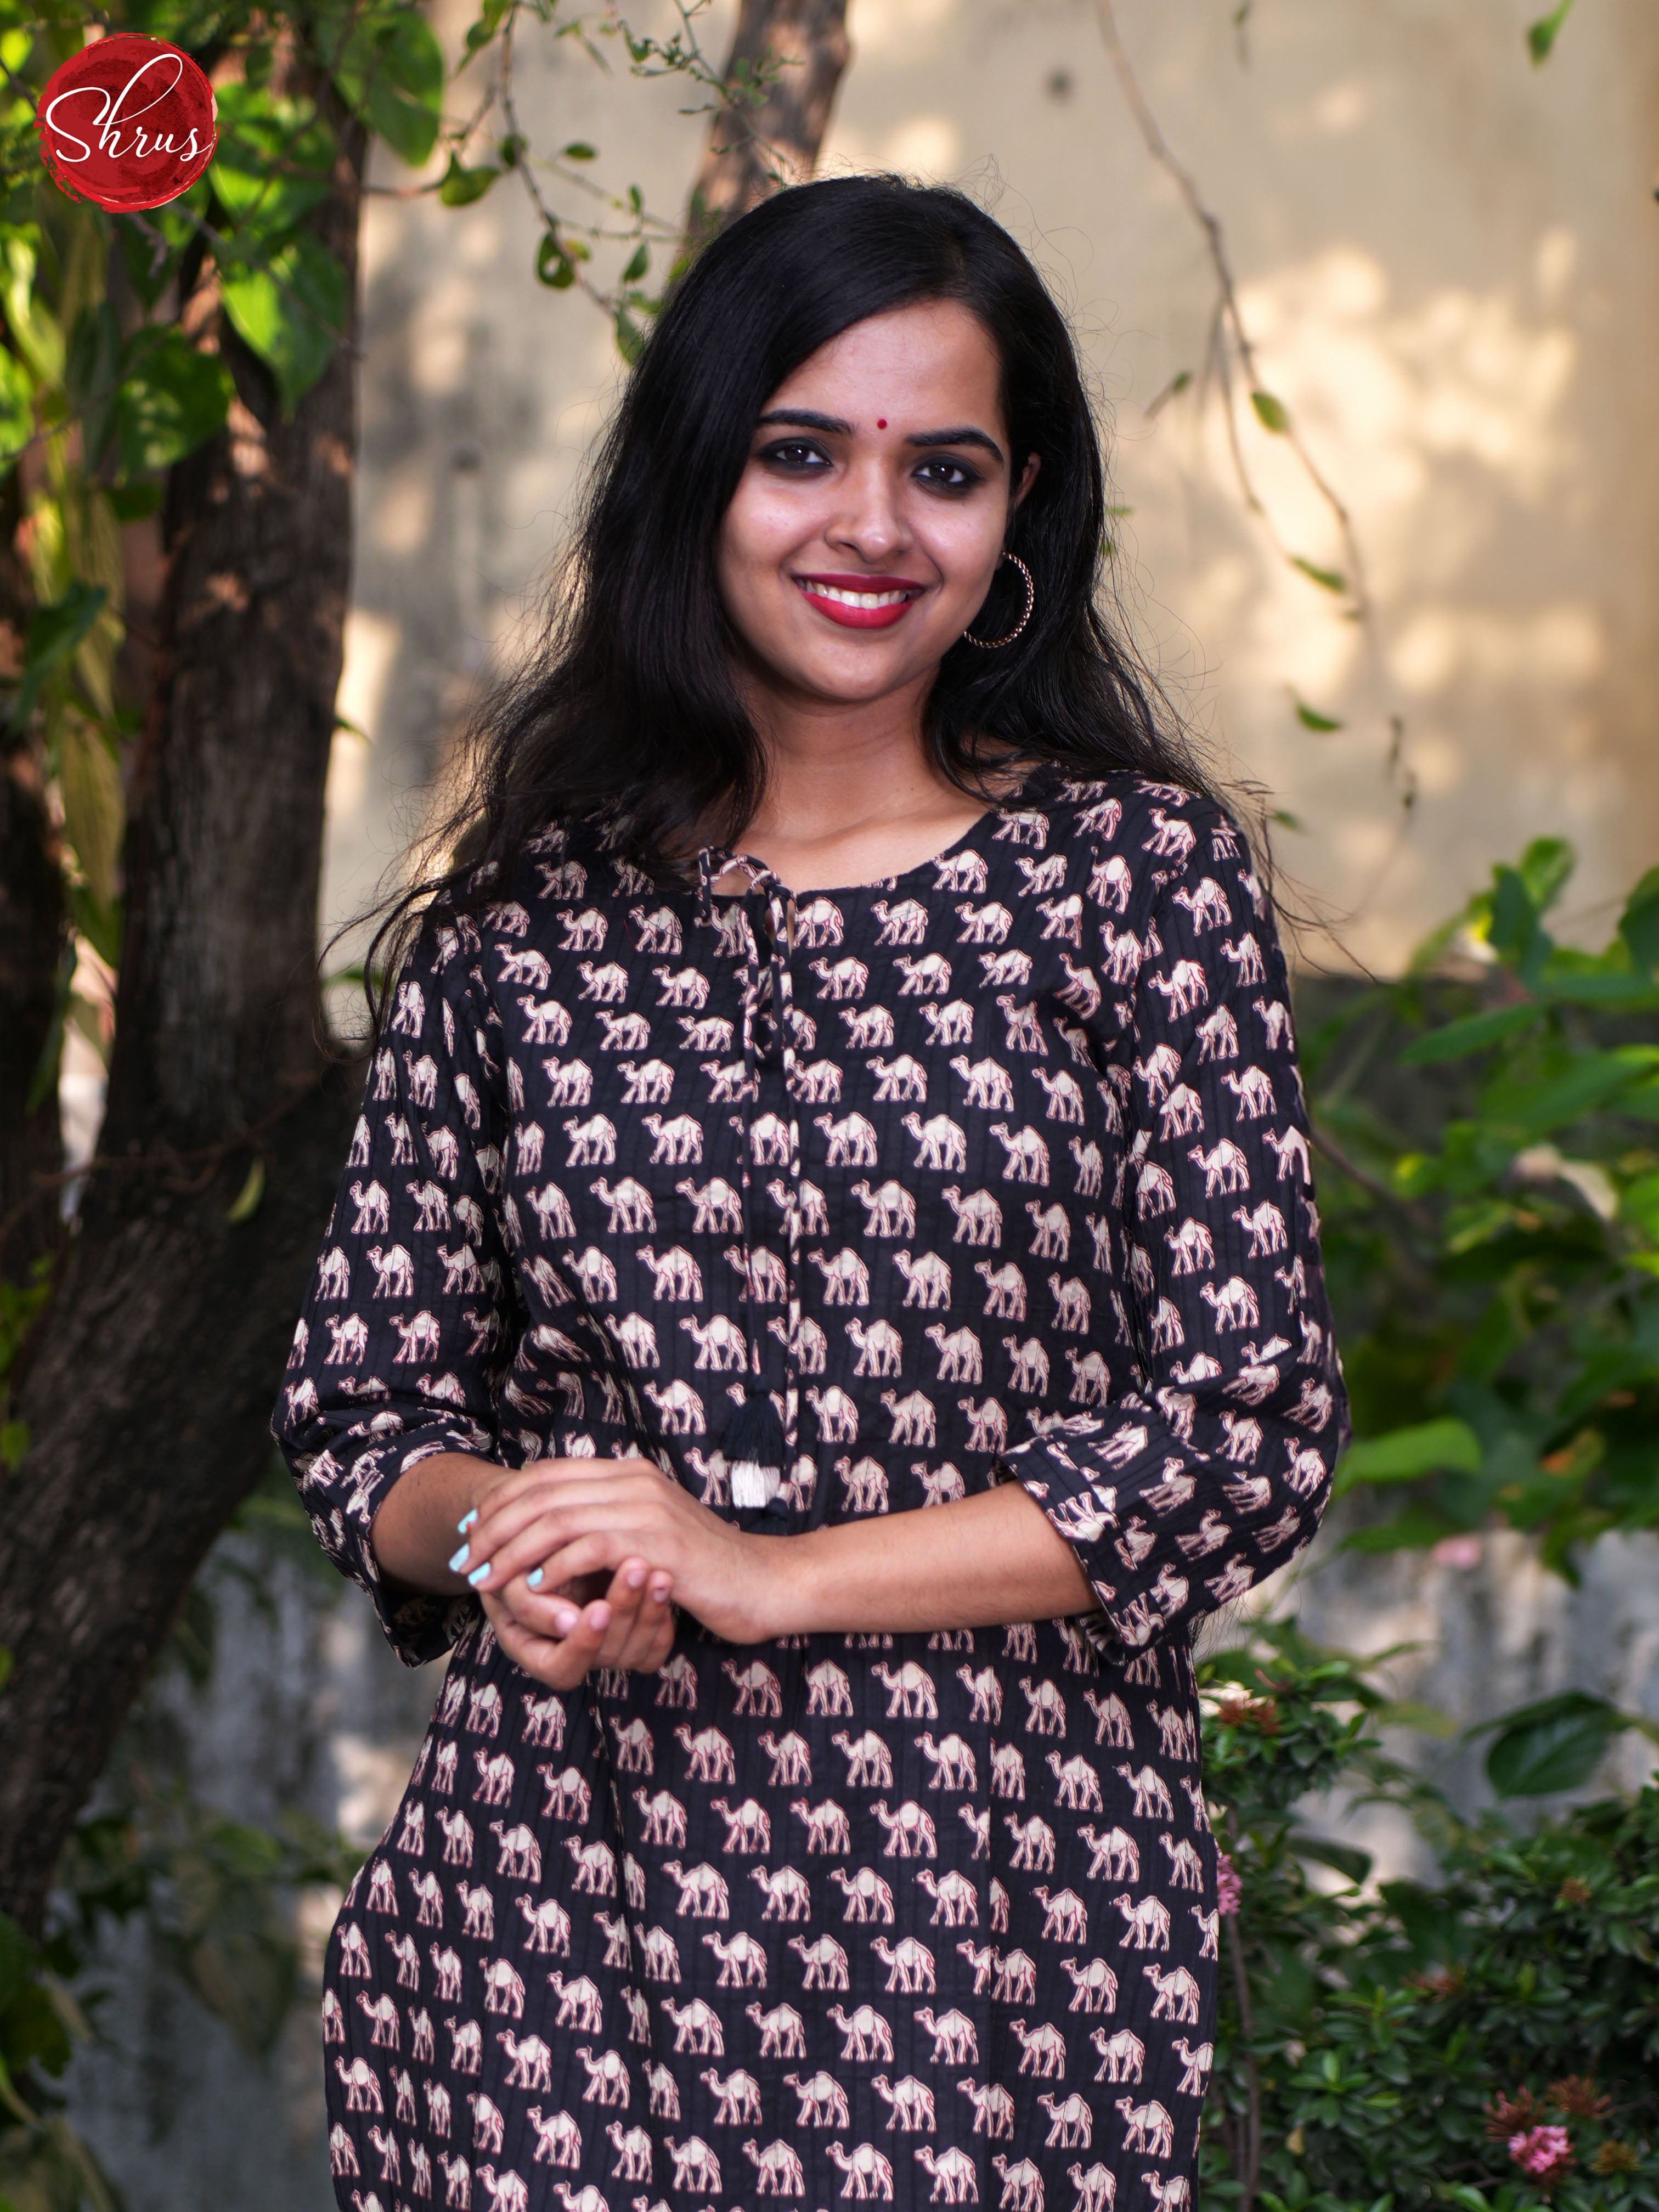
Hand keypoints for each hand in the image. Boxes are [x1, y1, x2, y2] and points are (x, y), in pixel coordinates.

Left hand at [454, 1456, 769, 1647]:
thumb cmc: (703, 1568)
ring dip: (512, 1551)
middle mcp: (634, 1481)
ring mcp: (647, 1509)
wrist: (763, 1582)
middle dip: (494, 1527)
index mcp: (629, 1473)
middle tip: (465, 1559)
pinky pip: (589, 1548)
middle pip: (543, 1493)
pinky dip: (553, 1567)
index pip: (548, 1474)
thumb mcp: (650, 1533)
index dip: (503, 1501)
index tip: (472, 1532)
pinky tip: (533, 1590)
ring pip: (557, 1519)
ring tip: (486, 1579)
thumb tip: (553, 1529)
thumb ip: (609, 1522)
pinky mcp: (657, 1544)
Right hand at [481, 1555, 676, 1690]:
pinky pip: (656, 1647)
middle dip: (623, 1610)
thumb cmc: (517, 1556)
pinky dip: (662, 1616)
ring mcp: (606, 1651)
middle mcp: (574, 1657)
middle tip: (637, 1568)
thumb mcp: (507, 1575)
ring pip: (635, 1651)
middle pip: (607, 1655)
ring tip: (659, 1572)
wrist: (543, 1539)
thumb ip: (525, 1597)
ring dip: (648, 1610)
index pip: (562, 1668)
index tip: (598, 1608)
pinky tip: (666, 1580)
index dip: (582, 1643)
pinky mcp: (634, 1640)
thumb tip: (562, 1612)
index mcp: (536, 1651)